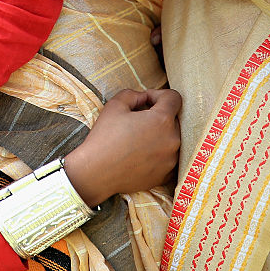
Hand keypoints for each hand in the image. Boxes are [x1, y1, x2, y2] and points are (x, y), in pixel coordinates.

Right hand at [63, 88, 180, 205]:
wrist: (95, 173)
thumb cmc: (104, 138)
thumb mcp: (114, 106)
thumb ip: (133, 94)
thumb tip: (143, 98)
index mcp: (162, 120)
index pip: (173, 98)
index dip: (158, 94)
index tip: (144, 101)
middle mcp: (173, 140)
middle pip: (173, 119)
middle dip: (158, 116)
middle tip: (137, 121)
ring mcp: (171, 160)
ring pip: (172, 140)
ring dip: (159, 135)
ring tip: (138, 140)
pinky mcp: (165, 176)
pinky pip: (168, 158)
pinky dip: (158, 154)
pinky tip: (140, 155)